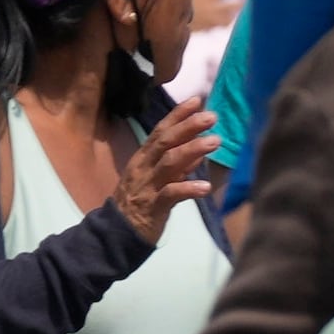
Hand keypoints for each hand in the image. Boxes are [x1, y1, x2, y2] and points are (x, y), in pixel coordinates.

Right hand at [114, 103, 223, 239]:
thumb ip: (179, 163)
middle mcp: (144, 167)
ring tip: (215, 142)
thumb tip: (200, 148)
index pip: (161, 131)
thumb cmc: (141, 201)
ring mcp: (147, 186)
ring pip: (169, 163)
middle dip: (188, 126)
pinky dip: (188, 188)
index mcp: (144, 158)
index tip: (197, 100)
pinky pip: (171, 195)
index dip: (178, 115)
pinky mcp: (153, 207)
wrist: (117, 232)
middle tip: (211, 116)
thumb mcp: (158, 178)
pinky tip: (205, 187)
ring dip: (193, 150)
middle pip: (165, 142)